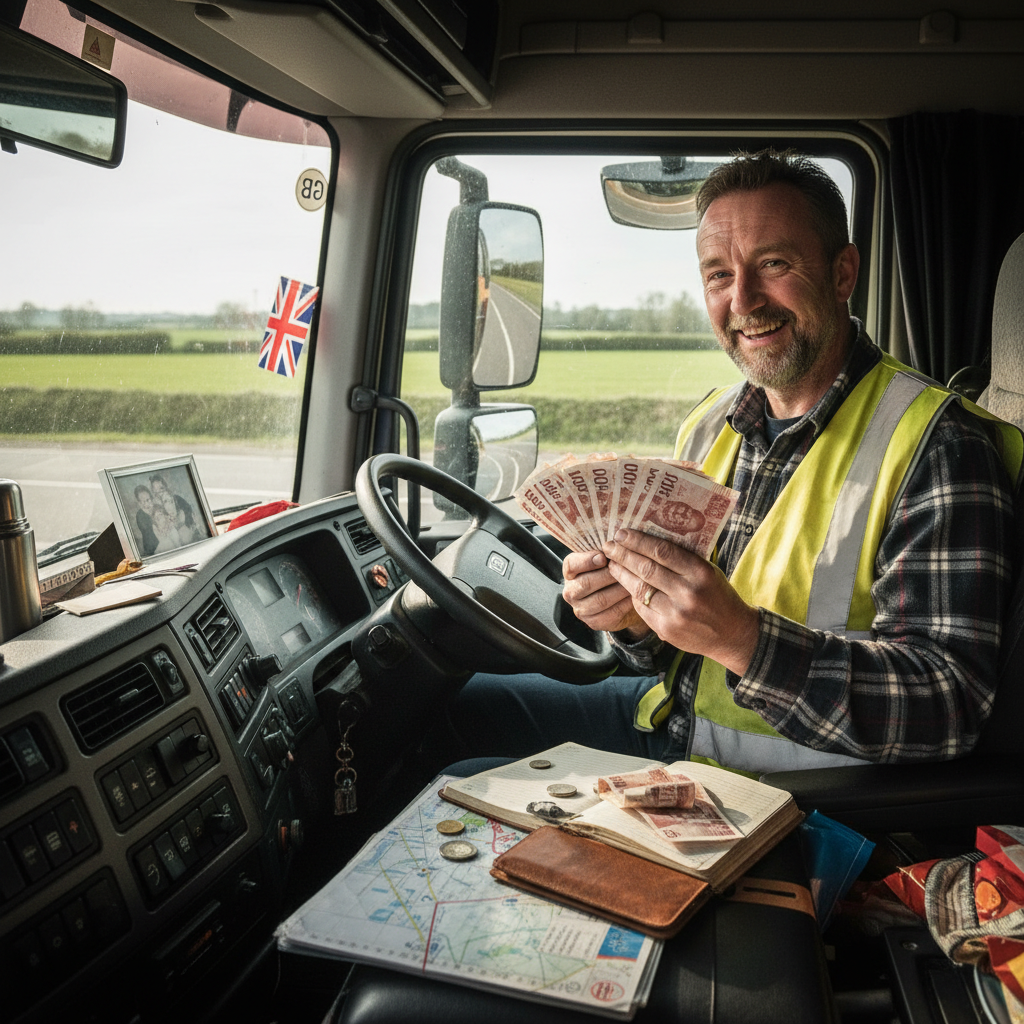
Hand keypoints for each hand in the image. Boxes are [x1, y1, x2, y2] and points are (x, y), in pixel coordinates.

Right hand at [562, 549, 648, 636]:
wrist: (622, 597)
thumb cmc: (614, 570)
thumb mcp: (608, 557)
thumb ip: (608, 549)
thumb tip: (618, 537)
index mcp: (571, 570)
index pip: (571, 565)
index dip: (586, 561)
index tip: (603, 557)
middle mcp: (571, 591)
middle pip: (586, 583)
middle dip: (608, 575)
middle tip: (626, 568)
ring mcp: (581, 609)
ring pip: (600, 600)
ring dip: (619, 589)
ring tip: (635, 580)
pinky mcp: (594, 623)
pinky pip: (610, 614)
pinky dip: (625, 604)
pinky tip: (635, 596)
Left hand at [602, 529, 759, 675]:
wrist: (732, 634)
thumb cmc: (718, 595)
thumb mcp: (708, 571)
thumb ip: (683, 558)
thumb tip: (648, 539)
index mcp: (700, 572)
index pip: (662, 552)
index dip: (638, 541)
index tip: (622, 534)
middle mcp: (688, 593)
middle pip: (646, 569)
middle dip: (623, 555)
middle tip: (609, 545)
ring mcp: (676, 613)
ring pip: (640, 589)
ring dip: (622, 574)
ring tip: (612, 563)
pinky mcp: (666, 629)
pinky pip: (642, 607)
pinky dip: (633, 594)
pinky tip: (626, 584)